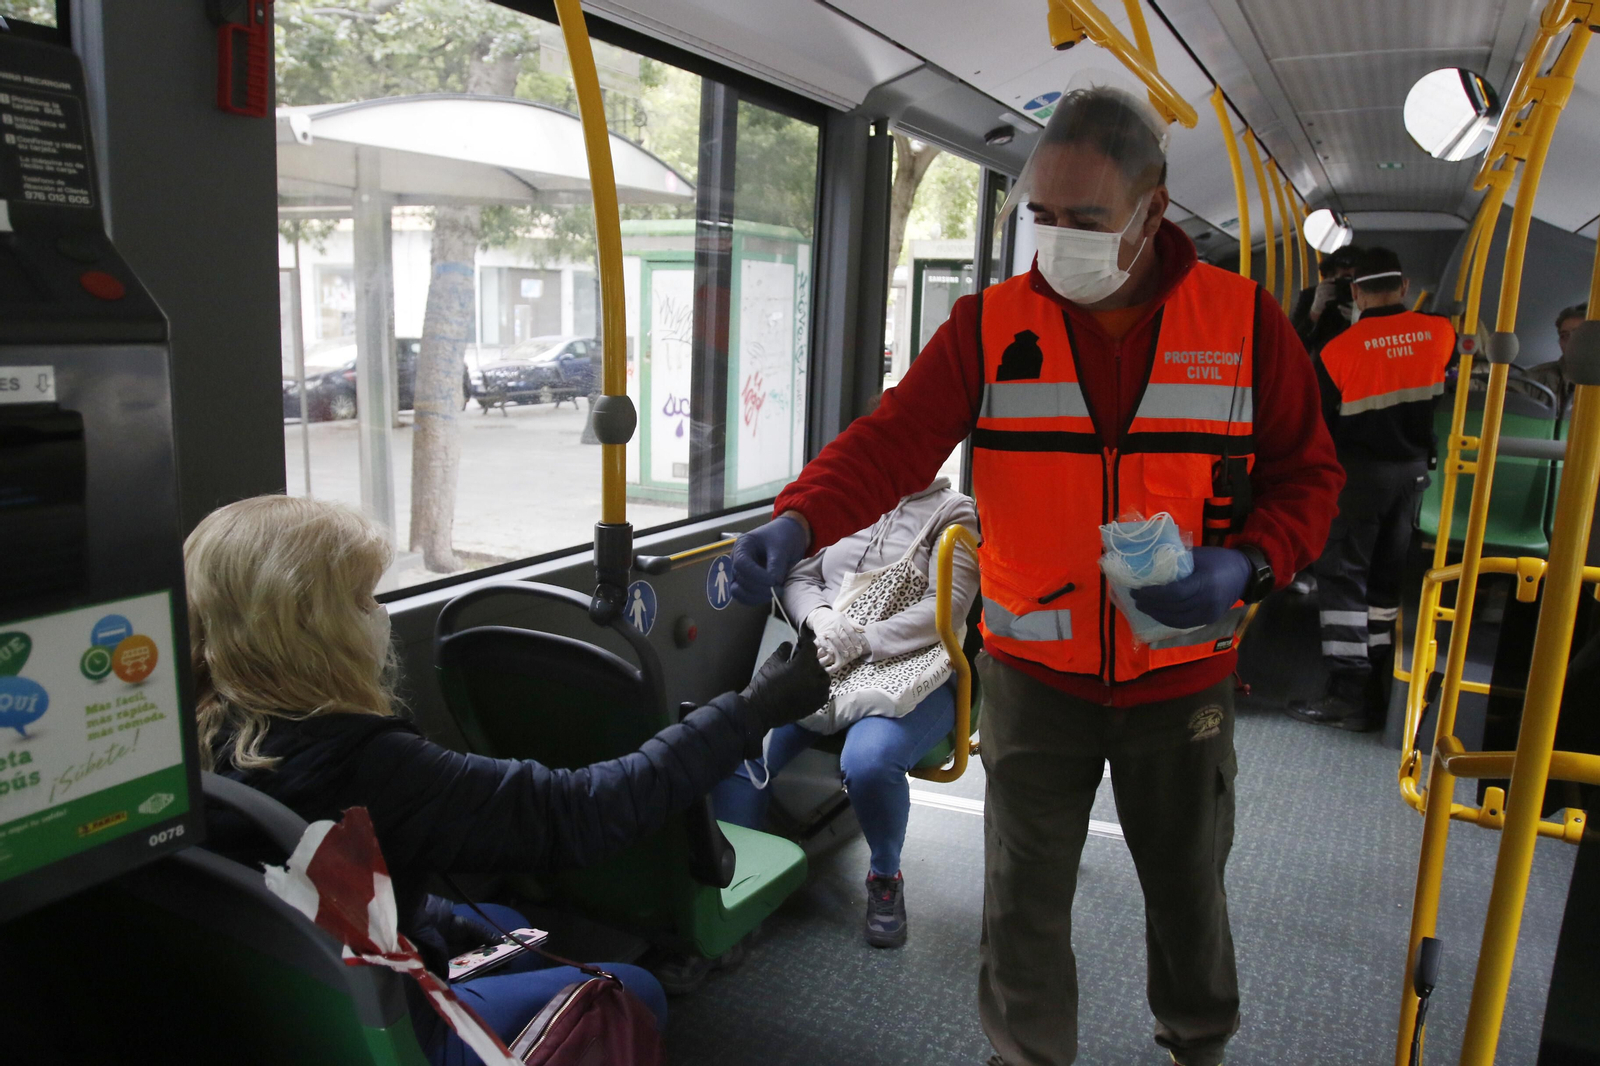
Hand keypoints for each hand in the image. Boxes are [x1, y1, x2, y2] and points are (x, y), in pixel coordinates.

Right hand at [729, 515, 809, 604]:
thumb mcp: (782, 548)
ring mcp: (741, 573)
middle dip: (759, 588)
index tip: (773, 581)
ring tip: (776, 592)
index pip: (741, 565)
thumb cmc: (784, 536)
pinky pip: (746, 597)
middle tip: (779, 590)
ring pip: (739, 592)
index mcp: (742, 546)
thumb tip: (773, 585)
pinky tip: (772, 595)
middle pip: (740, 580)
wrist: (790, 536)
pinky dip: (757, 599)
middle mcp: (737, 560)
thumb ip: (776, 565)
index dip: (756, 576)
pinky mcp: (748, 583)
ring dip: (757, 597)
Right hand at [740, 627, 830, 728]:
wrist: (760, 709)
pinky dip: (819, 688)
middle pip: (817, 663)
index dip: (806, 644)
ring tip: (806, 675)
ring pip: (824, 679)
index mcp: (803, 666)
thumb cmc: (765, 684)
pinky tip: (810, 688)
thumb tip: (791, 644)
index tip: (801, 644)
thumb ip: (784, 650)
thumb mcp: (772, 662)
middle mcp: (814, 679)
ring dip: (817, 674)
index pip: (811, 648)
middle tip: (799, 661)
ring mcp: (816, 694)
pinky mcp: (815, 706)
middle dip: (809, 660)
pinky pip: (824, 693)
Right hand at [808, 607, 869, 675]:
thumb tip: (864, 630)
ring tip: (847, 655)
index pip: (851, 631)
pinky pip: (822, 641)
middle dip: (850, 646)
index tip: (860, 648)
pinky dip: (826, 647)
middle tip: (855, 654)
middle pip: (844, 637)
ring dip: (841, 648)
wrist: (819, 615)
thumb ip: (853, 624)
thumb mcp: (844, 617)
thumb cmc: (834, 617)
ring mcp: (827, 629)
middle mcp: (834, 624)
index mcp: (842, 620)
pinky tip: (831, 652)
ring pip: (835, 639)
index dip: (856, 640)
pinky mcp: (819, 633)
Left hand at [1129, 546, 1251, 628]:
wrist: (1245, 574)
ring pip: (1176, 620)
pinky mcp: (1209, 620)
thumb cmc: (1219, 560)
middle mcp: (1207, 602)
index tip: (1138, 590)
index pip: (1174, 593)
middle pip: (1173, 608)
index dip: (1153, 594)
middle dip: (1150, 605)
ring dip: (1156, 614)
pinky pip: (1184, 624)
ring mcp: (1209, 614)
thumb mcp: (1198, 555)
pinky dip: (1168, 619)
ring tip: (1142, 606)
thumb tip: (1148, 561)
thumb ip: (1176, 560)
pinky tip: (1157, 612)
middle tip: (1135, 597)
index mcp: (1205, 583)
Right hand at [1310, 279, 1335, 318]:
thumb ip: (1327, 286)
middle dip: (1333, 287)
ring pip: (1328, 291)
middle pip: (1327, 286)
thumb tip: (1335, 280)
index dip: (1329, 280)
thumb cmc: (1321, 298)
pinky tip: (1335, 297)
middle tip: (1338, 288)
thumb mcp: (1322, 291)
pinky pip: (1328, 297)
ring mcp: (1319, 295)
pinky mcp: (1321, 300)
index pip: (1324, 281)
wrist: (1316, 307)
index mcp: (1318, 287)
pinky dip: (1332, 297)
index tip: (1335, 279)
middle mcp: (1318, 290)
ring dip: (1334, 292)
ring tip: (1338, 293)